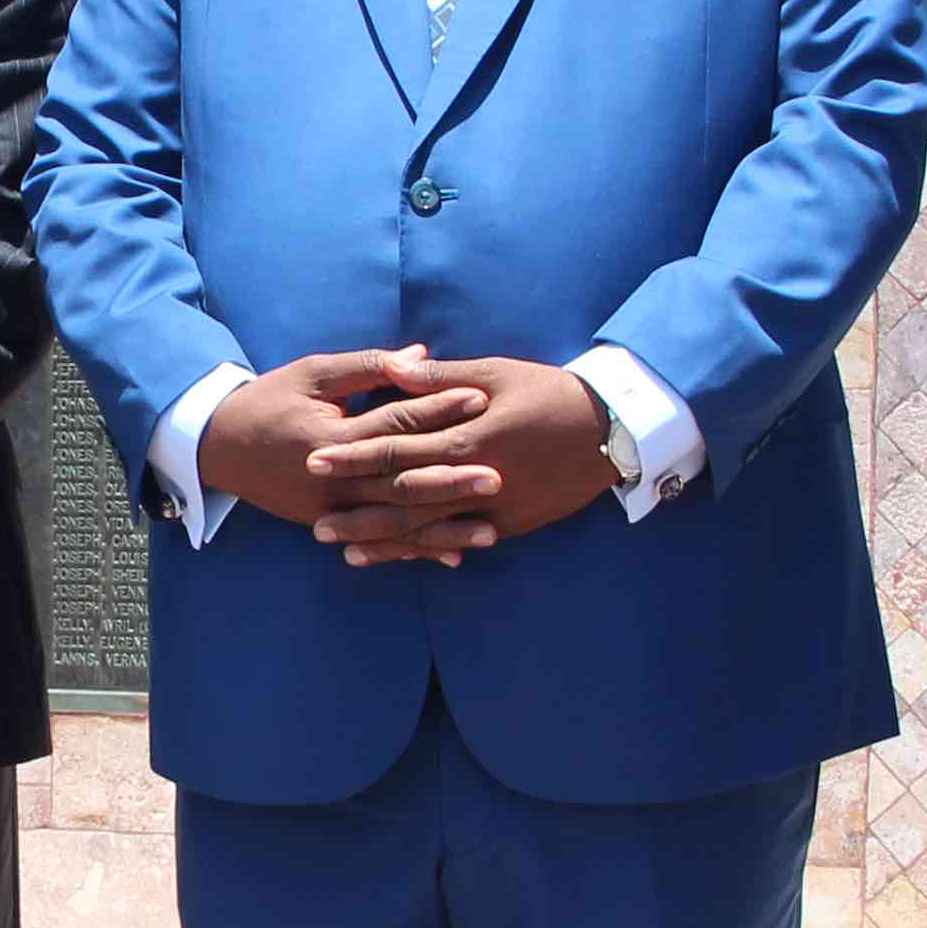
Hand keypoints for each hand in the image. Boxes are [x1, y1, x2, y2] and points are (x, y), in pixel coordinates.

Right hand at [196, 349, 480, 526]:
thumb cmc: (269, 399)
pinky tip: (453, 558)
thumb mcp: (314, 373)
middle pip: (400, 481)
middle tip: (499, 477)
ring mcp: (328, 509)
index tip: (480, 400)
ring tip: (490, 532)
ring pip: (394, 522)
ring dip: (442, 529)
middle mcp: (332, 479)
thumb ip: (368, 367)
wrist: (218, 445)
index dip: (437, 410)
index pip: (393, 423)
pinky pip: (377, 540)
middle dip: (451, 481)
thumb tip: (421, 356)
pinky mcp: (327, 524)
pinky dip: (415, 550)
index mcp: (331, 436)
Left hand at [300, 352, 618, 566]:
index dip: (354, 458)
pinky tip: (401, 558)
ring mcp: (495, 506)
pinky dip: (429, 550)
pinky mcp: (512, 523)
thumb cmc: (550, 392)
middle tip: (315, 523)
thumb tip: (396, 368)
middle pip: (404, 499)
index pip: (397, 448)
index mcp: (467, 436)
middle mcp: (477, 477)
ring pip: (429, 529)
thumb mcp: (496, 373)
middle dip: (357, 511)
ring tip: (343, 550)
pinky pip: (461, 541)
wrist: (612, 429)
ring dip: (384, 542)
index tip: (315, 463)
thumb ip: (441, 378)